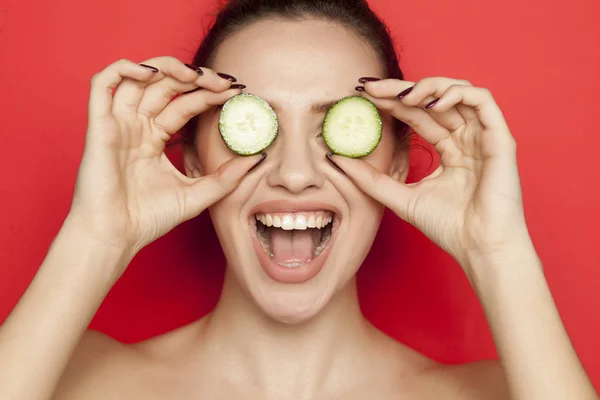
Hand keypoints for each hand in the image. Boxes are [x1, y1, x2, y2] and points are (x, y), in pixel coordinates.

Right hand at [68, 57, 263, 262]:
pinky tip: (152, 73)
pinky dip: (124, 69)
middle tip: (225, 84)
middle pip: (166, 85)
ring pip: (138, 77)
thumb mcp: (198, 194)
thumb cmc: (148, 219)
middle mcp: (137, 126)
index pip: (185, 103)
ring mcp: (118, 123)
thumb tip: (260, 158)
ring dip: (168, 67)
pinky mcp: (99, 126)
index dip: (210, 94)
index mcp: (155, 138)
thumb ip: (227, 177)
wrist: (115, 237)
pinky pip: (102, 83)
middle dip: (197, 78)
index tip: (237, 92)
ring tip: (197, 75)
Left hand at [331, 77, 529, 273]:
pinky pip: (483, 100)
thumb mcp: (399, 196)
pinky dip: (457, 94)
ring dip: (427, 87)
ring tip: (400, 97)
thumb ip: (370, 178)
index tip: (362, 96)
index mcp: (448, 149)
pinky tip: (432, 103)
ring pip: (457, 92)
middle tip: (370, 88)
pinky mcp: (500, 138)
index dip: (390, 102)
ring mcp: (483, 136)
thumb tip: (335, 158)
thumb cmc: (448, 227)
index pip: (416, 115)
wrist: (479, 248)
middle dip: (399, 90)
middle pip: (432, 100)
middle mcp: (465, 139)